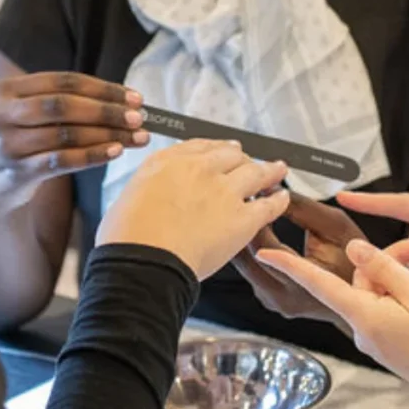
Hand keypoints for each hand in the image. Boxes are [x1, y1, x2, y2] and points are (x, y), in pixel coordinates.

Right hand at [0, 71, 146, 204]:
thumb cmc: (26, 141)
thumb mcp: (33, 114)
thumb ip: (69, 104)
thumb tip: (128, 105)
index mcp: (6, 90)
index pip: (63, 81)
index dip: (102, 88)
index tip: (135, 98)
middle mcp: (0, 114)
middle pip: (62, 106)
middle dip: (106, 111)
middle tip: (139, 118)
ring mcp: (5, 144)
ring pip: (64, 135)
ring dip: (106, 135)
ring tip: (137, 137)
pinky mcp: (15, 173)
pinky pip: (61, 162)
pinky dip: (92, 155)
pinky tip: (116, 152)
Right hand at [97, 139, 289, 278]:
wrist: (144, 261)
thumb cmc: (128, 240)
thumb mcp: (126, 198)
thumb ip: (149, 190)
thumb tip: (155, 196)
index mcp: (167, 163)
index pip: (199, 147)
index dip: (215, 149)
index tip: (224, 150)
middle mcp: (199, 170)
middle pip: (230, 155)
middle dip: (241, 158)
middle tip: (248, 161)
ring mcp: (224, 192)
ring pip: (255, 172)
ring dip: (269, 170)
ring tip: (278, 169)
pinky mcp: (243, 218)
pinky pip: (269, 204)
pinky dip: (278, 200)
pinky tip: (283, 198)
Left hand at [231, 193, 364, 325]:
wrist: (360, 291)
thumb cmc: (356, 261)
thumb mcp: (336, 225)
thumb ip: (303, 208)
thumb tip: (272, 191)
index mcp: (304, 281)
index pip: (263, 245)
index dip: (253, 216)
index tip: (254, 196)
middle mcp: (284, 296)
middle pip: (245, 256)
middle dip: (242, 224)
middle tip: (247, 201)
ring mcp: (274, 300)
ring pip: (243, 264)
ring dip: (243, 237)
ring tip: (251, 214)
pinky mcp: (268, 298)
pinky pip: (249, 271)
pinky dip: (250, 249)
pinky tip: (257, 233)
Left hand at [258, 240, 408, 406]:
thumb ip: (381, 266)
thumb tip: (352, 248)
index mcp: (361, 313)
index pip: (316, 282)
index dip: (288, 264)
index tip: (262, 252)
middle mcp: (360, 330)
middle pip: (359, 282)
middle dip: (385, 263)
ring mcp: (373, 341)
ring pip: (375, 296)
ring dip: (397, 282)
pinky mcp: (386, 347)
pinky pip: (384, 314)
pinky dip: (401, 301)